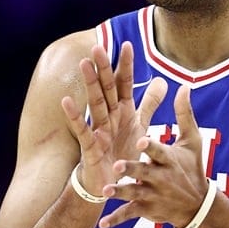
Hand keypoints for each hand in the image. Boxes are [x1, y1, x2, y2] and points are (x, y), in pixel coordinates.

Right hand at [61, 41, 166, 194]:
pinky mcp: (91, 147)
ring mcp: (99, 130)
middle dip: (104, 68)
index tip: (129, 44)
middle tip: (97, 46)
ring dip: (90, 84)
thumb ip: (150, 103)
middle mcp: (110, 117)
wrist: (112, 183)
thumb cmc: (123, 151)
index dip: (126, 66)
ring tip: (84, 64)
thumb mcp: (140, 125)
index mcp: (123, 111)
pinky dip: (74, 117)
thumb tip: (162, 80)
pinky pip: (82, 130)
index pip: (125, 84)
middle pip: (107, 89)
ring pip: (95, 104)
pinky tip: (66, 101)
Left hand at [98, 85, 210, 227]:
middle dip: (132, 169)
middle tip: (117, 164)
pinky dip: (116, 220)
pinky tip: (102, 225)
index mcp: (169, 159)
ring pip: (134, 193)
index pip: (160, 150)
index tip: (141, 139)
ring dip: (120, 193)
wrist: (196, 205)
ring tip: (106, 191)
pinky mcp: (146, 209)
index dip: (151, 146)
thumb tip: (184, 86)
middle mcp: (161, 177)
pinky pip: (129, 215)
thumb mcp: (192, 141)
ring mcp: (152, 195)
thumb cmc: (191, 167)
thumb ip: (184, 114)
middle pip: (144, 172)